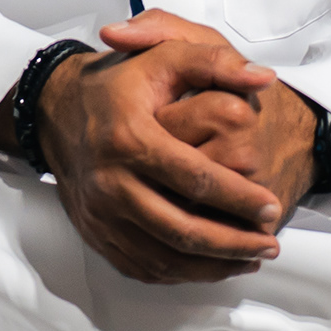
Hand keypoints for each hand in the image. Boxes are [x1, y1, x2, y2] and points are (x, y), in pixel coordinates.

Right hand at [32, 10, 292, 283]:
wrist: (57, 109)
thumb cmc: (118, 84)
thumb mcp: (164, 56)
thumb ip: (216, 62)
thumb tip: (264, 77)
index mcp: (130, 139)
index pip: (196, 178)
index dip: (239, 197)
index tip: (272, 207)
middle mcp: (110, 182)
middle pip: (181, 228)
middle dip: (233, 242)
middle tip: (270, 244)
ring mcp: (100, 213)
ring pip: (163, 256)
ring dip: (213, 265)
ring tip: (251, 260)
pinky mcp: (96, 233)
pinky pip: (142, 266)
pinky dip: (181, 274)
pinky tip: (211, 266)